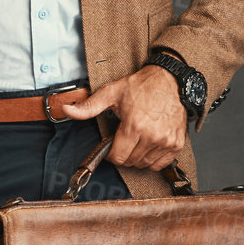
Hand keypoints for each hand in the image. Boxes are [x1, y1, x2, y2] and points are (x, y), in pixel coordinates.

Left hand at [64, 66, 186, 170]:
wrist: (170, 80)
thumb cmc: (142, 86)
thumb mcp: (111, 92)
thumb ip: (88, 106)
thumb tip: (67, 110)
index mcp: (134, 125)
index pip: (118, 157)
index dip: (110, 154)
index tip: (111, 145)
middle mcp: (152, 136)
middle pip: (130, 162)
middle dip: (123, 154)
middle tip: (124, 139)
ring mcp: (166, 141)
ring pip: (144, 164)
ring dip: (137, 157)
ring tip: (136, 140)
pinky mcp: (176, 144)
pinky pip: (160, 164)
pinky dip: (152, 159)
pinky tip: (148, 145)